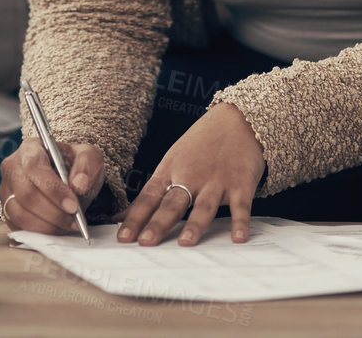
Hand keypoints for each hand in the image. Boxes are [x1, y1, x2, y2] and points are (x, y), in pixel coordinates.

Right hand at [0, 139, 104, 233]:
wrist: (68, 178)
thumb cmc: (75, 165)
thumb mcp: (89, 157)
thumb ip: (86, 166)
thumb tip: (79, 184)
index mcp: (30, 148)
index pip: (34, 168)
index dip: (53, 190)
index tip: (73, 205)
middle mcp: (12, 168)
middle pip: (25, 194)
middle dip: (52, 212)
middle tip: (73, 220)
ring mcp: (6, 190)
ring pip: (20, 214)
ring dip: (47, 225)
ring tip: (67, 225)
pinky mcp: (6, 209)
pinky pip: (18, 226)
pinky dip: (39, 232)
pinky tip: (56, 229)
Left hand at [115, 102, 263, 246]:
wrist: (236, 118)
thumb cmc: (200, 144)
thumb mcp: (171, 162)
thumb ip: (151, 193)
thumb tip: (121, 217)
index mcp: (170, 170)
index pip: (148, 198)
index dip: (135, 218)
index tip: (123, 237)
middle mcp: (191, 176)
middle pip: (172, 204)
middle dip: (158, 223)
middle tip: (146, 241)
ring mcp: (216, 181)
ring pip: (203, 206)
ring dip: (195, 224)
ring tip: (185, 242)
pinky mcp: (241, 183)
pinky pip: (240, 206)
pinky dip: (240, 222)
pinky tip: (238, 238)